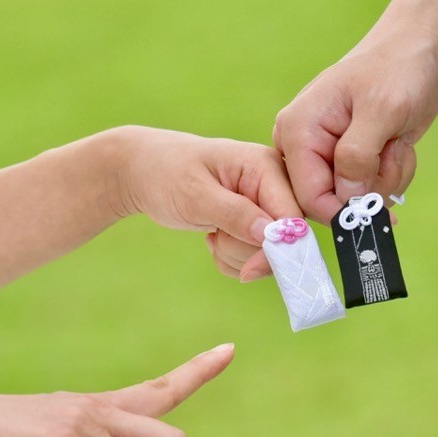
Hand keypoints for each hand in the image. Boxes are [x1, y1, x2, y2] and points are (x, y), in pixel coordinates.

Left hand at [110, 126, 301, 282]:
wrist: (146, 171)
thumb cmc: (165, 173)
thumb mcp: (195, 194)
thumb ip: (234, 214)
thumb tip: (271, 236)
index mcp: (265, 166)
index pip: (291, 218)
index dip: (276, 250)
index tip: (248, 270)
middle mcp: (275, 184)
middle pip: (283, 240)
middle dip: (247, 250)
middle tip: (216, 236)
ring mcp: (267, 203)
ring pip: (269, 253)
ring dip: (236, 255)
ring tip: (212, 232)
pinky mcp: (259, 221)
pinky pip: (257, 257)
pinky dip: (234, 258)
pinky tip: (216, 237)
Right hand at [273, 0, 437, 223]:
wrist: (415, 54)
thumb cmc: (396, 70)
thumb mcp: (381, 111)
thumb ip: (358, 156)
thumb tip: (346, 198)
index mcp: (299, 130)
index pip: (308, 196)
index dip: (342, 210)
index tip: (376, 205)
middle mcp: (306, 146)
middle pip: (332, 202)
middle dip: (370, 188)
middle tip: (390, 154)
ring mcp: (329, 155)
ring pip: (356, 200)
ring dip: (386, 179)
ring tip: (394, 143)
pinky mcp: (351, 161)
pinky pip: (371, 190)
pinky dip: (391, 174)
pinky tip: (395, 145)